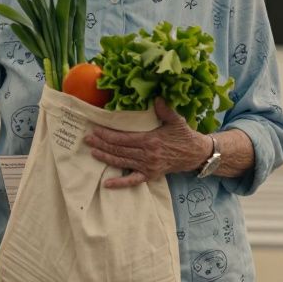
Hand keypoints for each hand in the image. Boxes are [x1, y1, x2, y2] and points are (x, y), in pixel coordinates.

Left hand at [85, 97, 209, 188]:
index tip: (95, 130)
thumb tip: (156, 97)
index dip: (107, 135)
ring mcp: (147, 167)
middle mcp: (147, 155)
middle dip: (101, 144)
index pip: (123, 138)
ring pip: (121, 162)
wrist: (195, 154)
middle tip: (87, 139)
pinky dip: (119, 183)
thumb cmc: (184, 135)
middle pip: (119, 150)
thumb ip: (165, 109)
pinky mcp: (150, 175)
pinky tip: (107, 183)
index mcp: (150, 140)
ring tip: (92, 152)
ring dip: (105, 157)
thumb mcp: (176, 120)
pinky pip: (132, 181)